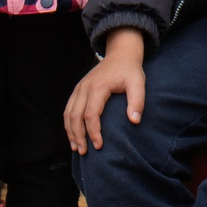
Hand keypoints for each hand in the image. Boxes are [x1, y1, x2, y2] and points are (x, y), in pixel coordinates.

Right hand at [64, 28, 145, 154]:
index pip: (91, 114)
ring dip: (71, 132)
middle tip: (84, 152)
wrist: (120, 54)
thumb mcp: (138, 83)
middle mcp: (84, 88)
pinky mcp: (78, 90)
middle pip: (75, 116)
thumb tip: (134, 121)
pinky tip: (73, 136)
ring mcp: (79, 89)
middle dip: (79, 136)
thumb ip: (137, 101)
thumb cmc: (130, 71)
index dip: (94, 132)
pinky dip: (68, 124)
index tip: (100, 146)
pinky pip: (68, 109)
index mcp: (98, 87)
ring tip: (77, 148)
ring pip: (68, 114)